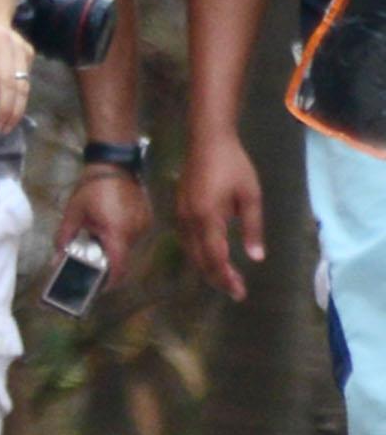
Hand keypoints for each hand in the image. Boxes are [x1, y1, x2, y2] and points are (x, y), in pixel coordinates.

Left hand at [0, 14, 30, 134]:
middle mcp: (4, 42)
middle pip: (10, 82)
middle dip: (5, 108)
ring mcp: (19, 46)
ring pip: (23, 83)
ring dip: (17, 108)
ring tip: (8, 125)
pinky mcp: (28, 51)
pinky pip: (26, 78)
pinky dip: (20, 96)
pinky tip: (12, 108)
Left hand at [57, 167, 151, 287]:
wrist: (114, 164)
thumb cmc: (91, 189)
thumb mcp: (73, 214)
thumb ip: (64, 239)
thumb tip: (56, 259)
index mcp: (117, 233)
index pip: (118, 268)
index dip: (110, 282)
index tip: (100, 287)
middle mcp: (135, 232)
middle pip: (124, 259)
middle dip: (110, 264)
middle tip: (95, 262)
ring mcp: (144, 225)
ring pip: (130, 248)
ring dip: (116, 248)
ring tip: (100, 240)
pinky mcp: (148, 218)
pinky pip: (135, 235)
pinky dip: (123, 237)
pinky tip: (110, 227)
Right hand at [178, 131, 265, 300]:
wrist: (207, 141)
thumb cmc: (233, 166)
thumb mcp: (251, 197)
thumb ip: (253, 228)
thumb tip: (255, 258)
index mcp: (208, 218)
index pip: (215, 258)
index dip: (226, 278)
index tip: (239, 292)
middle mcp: (190, 221)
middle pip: (200, 260)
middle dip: (217, 278)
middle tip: (235, 291)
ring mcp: (181, 216)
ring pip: (191, 252)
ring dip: (207, 268)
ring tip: (225, 278)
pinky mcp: (179, 210)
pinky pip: (187, 241)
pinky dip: (199, 255)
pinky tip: (211, 257)